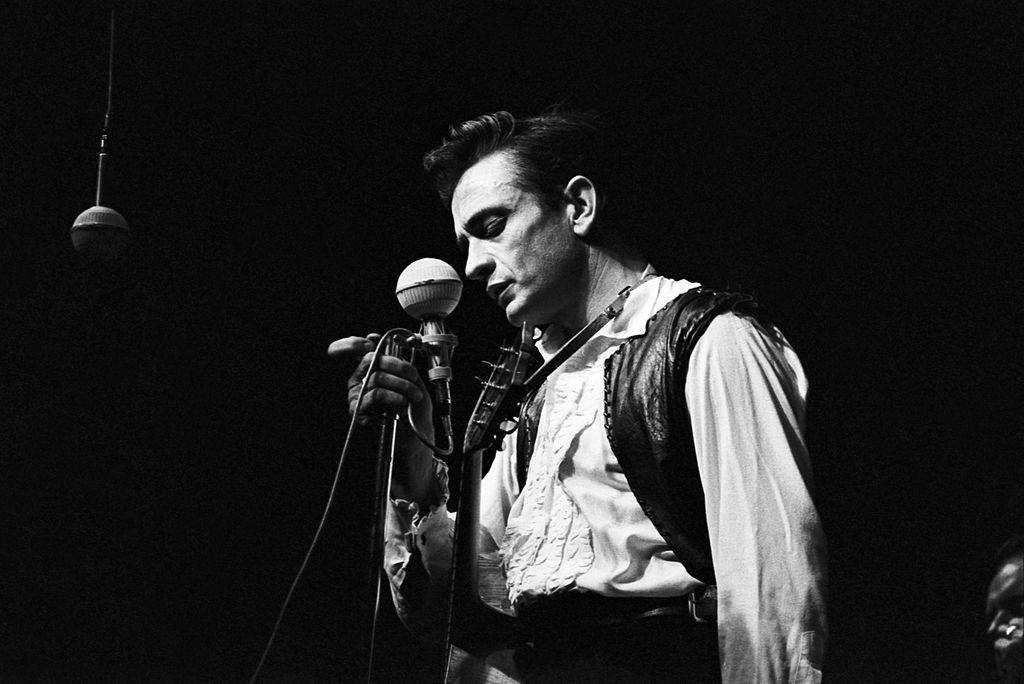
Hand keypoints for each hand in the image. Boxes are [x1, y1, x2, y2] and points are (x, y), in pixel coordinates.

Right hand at [327, 333, 438, 504]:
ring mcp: (358, 397)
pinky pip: (374, 394)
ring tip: (414, 396)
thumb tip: (388, 349)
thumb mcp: (414, 383)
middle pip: (370, 359)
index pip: (351, 351)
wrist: (416, 443)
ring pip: (375, 376)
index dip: (352, 344)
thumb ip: (401, 364)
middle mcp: (360, 383)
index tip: (368, 342)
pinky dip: (394, 396)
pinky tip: (403, 404)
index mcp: (371, 372)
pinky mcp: (359, 413)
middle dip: (396, 364)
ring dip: (401, 384)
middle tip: (412, 377)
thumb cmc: (415, 415)